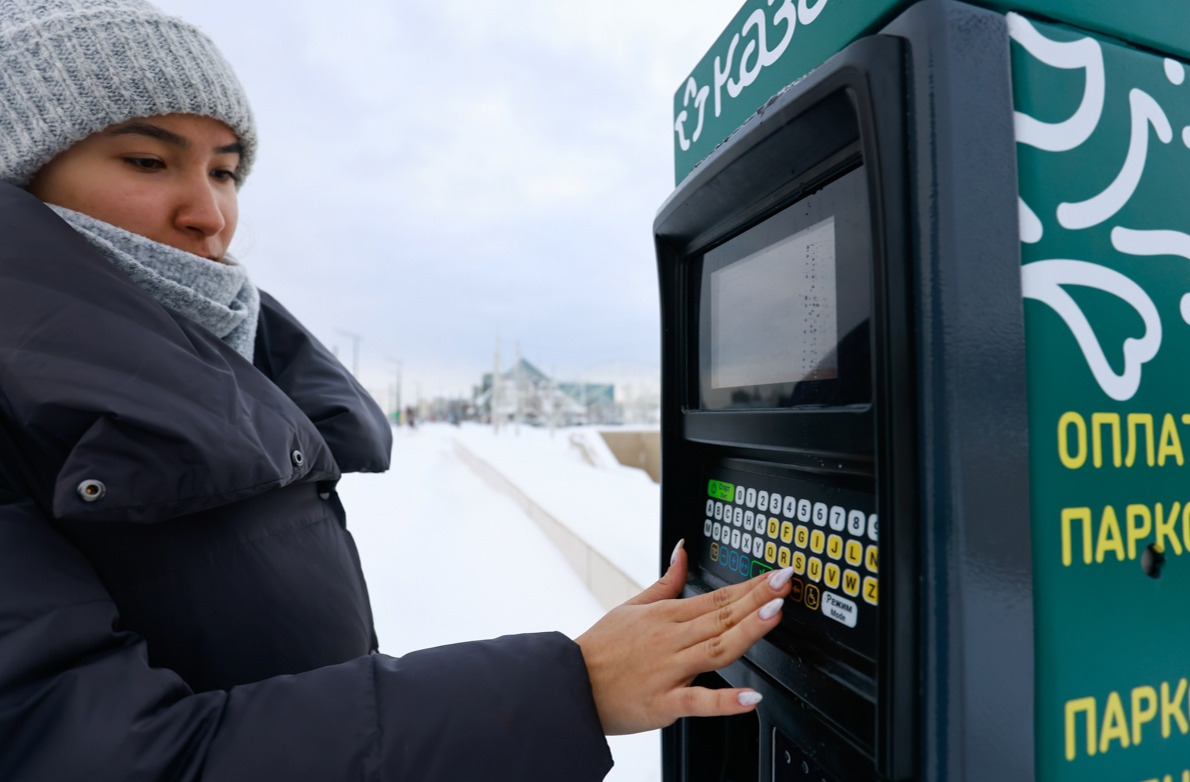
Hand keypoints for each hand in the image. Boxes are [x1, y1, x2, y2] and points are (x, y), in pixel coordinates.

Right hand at [575, 542, 791, 734]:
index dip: (751, 586)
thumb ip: (665, 581)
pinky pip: (698, 701)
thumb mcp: (632, 606)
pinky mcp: (662, 703)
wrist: (569, 686)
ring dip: (748, 632)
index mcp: (666, 616)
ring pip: (716, 649)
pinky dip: (725, 701)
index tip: (777, 575)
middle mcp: (670, 639)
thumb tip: (682, 550)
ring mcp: (668, 671)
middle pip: (722, 617)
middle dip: (758, 599)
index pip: (717, 598)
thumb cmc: (601, 649)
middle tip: (785, 584)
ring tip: (775, 616)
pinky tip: (751, 697)